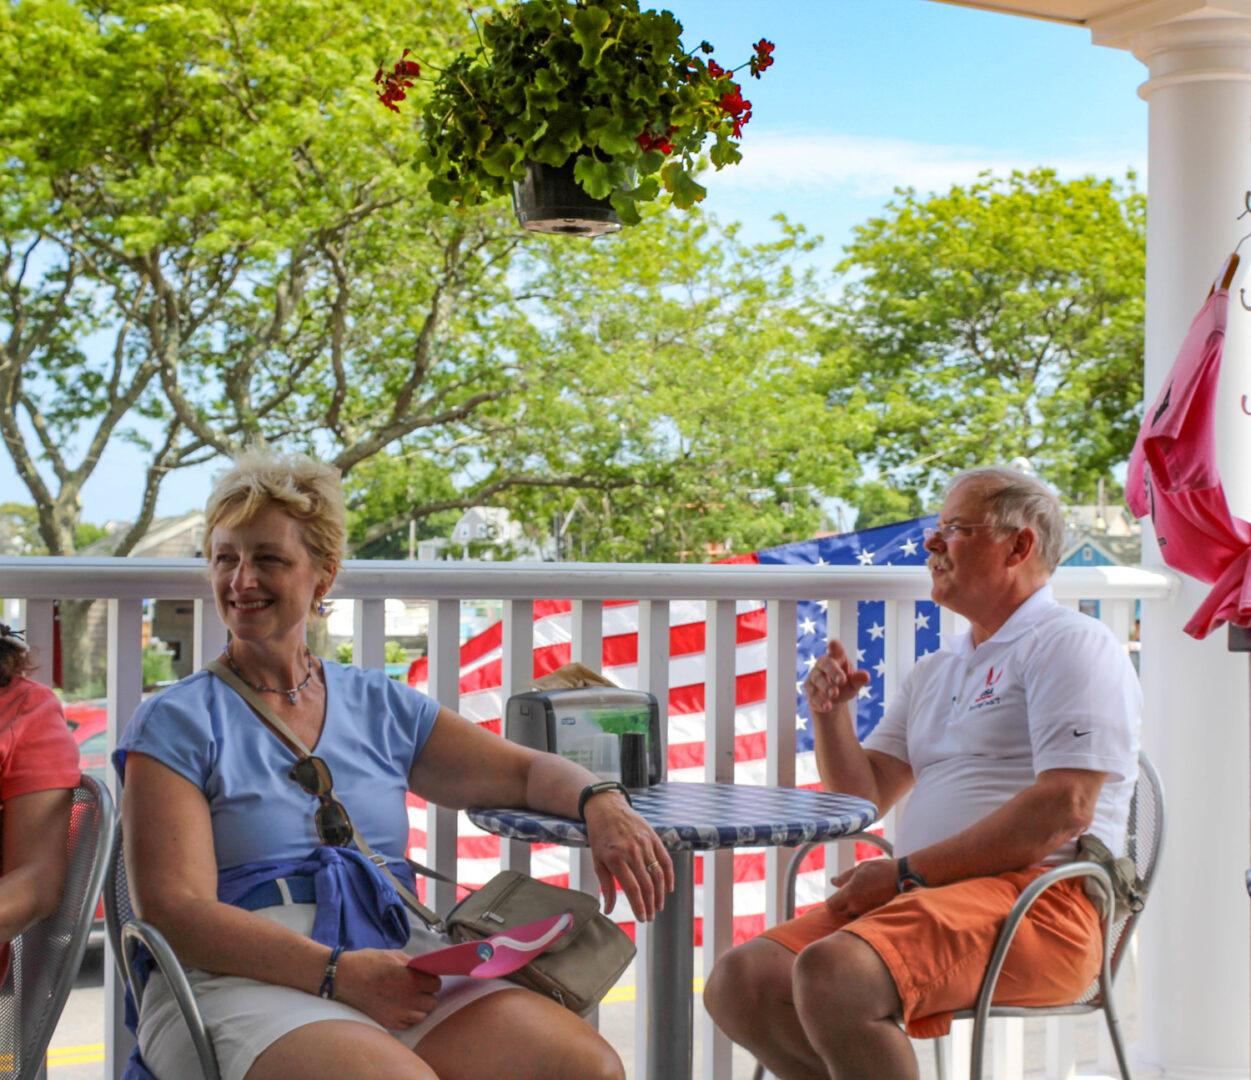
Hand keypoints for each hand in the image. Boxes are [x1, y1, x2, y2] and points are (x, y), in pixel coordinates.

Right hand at [333, 948, 441, 1029]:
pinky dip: (407, 1018)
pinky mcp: (388, 1022)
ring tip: (409, 999)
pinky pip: (407, 1025)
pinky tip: (400, 1008)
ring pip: (422, 1016)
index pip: (436, 984)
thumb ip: (414, 964)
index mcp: (412, 979)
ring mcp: (398, 1013)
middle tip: (418, 989)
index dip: (431, 980)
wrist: (346, 976)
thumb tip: (426, 969)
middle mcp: (408, 999)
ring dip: (419, 1008)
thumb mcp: (395, 955)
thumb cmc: (369, 962)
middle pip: (432, 1002)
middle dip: (428, 995)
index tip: (425, 978)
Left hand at [583, 793, 673, 921]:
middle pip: (647, 885)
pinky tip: (668, 889)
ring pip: (657, 874)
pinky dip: (669, 876)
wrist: (607, 808)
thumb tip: (608, 909)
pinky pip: (665, 860)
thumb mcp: (597, 860)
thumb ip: (606, 885)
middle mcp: (632, 851)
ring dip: (660, 894)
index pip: (632, 889)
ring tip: (658, 907)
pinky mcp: (654, 837)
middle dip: (650, 905)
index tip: (642, 918)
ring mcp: (645, 844)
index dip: (639, 906)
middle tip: (650, 917)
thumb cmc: (600, 836)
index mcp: (616, 858)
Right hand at [805, 639, 870, 715]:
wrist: (832, 700)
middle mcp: (824, 664)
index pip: (836, 650)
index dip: (834, 646)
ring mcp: (814, 675)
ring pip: (818, 679)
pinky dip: (820, 700)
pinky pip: (812, 693)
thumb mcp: (854, 684)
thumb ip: (859, 680)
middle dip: (833, 671)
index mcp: (837, 658)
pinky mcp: (809, 688)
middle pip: (826, 663)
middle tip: (842, 681)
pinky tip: (827, 706)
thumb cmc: (844, 685)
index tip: (833, 644)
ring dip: (826, 687)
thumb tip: (866, 676)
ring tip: (834, 695)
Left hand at [823, 858, 898, 920]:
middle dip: (839, 905)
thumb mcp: (859, 869)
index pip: (831, 905)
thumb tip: (833, 881)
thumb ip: (844, 877)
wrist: (903, 878)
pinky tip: (866, 900)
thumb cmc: (880, 870)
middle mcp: (856, 906)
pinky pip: (862, 916)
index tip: (835, 895)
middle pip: (839, 912)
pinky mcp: (874, 913)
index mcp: (849, 894)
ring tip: (857, 897)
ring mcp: (866, 912)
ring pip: (851, 915)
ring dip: (850, 909)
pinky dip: (861, 910)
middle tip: (845, 895)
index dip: (831, 900)